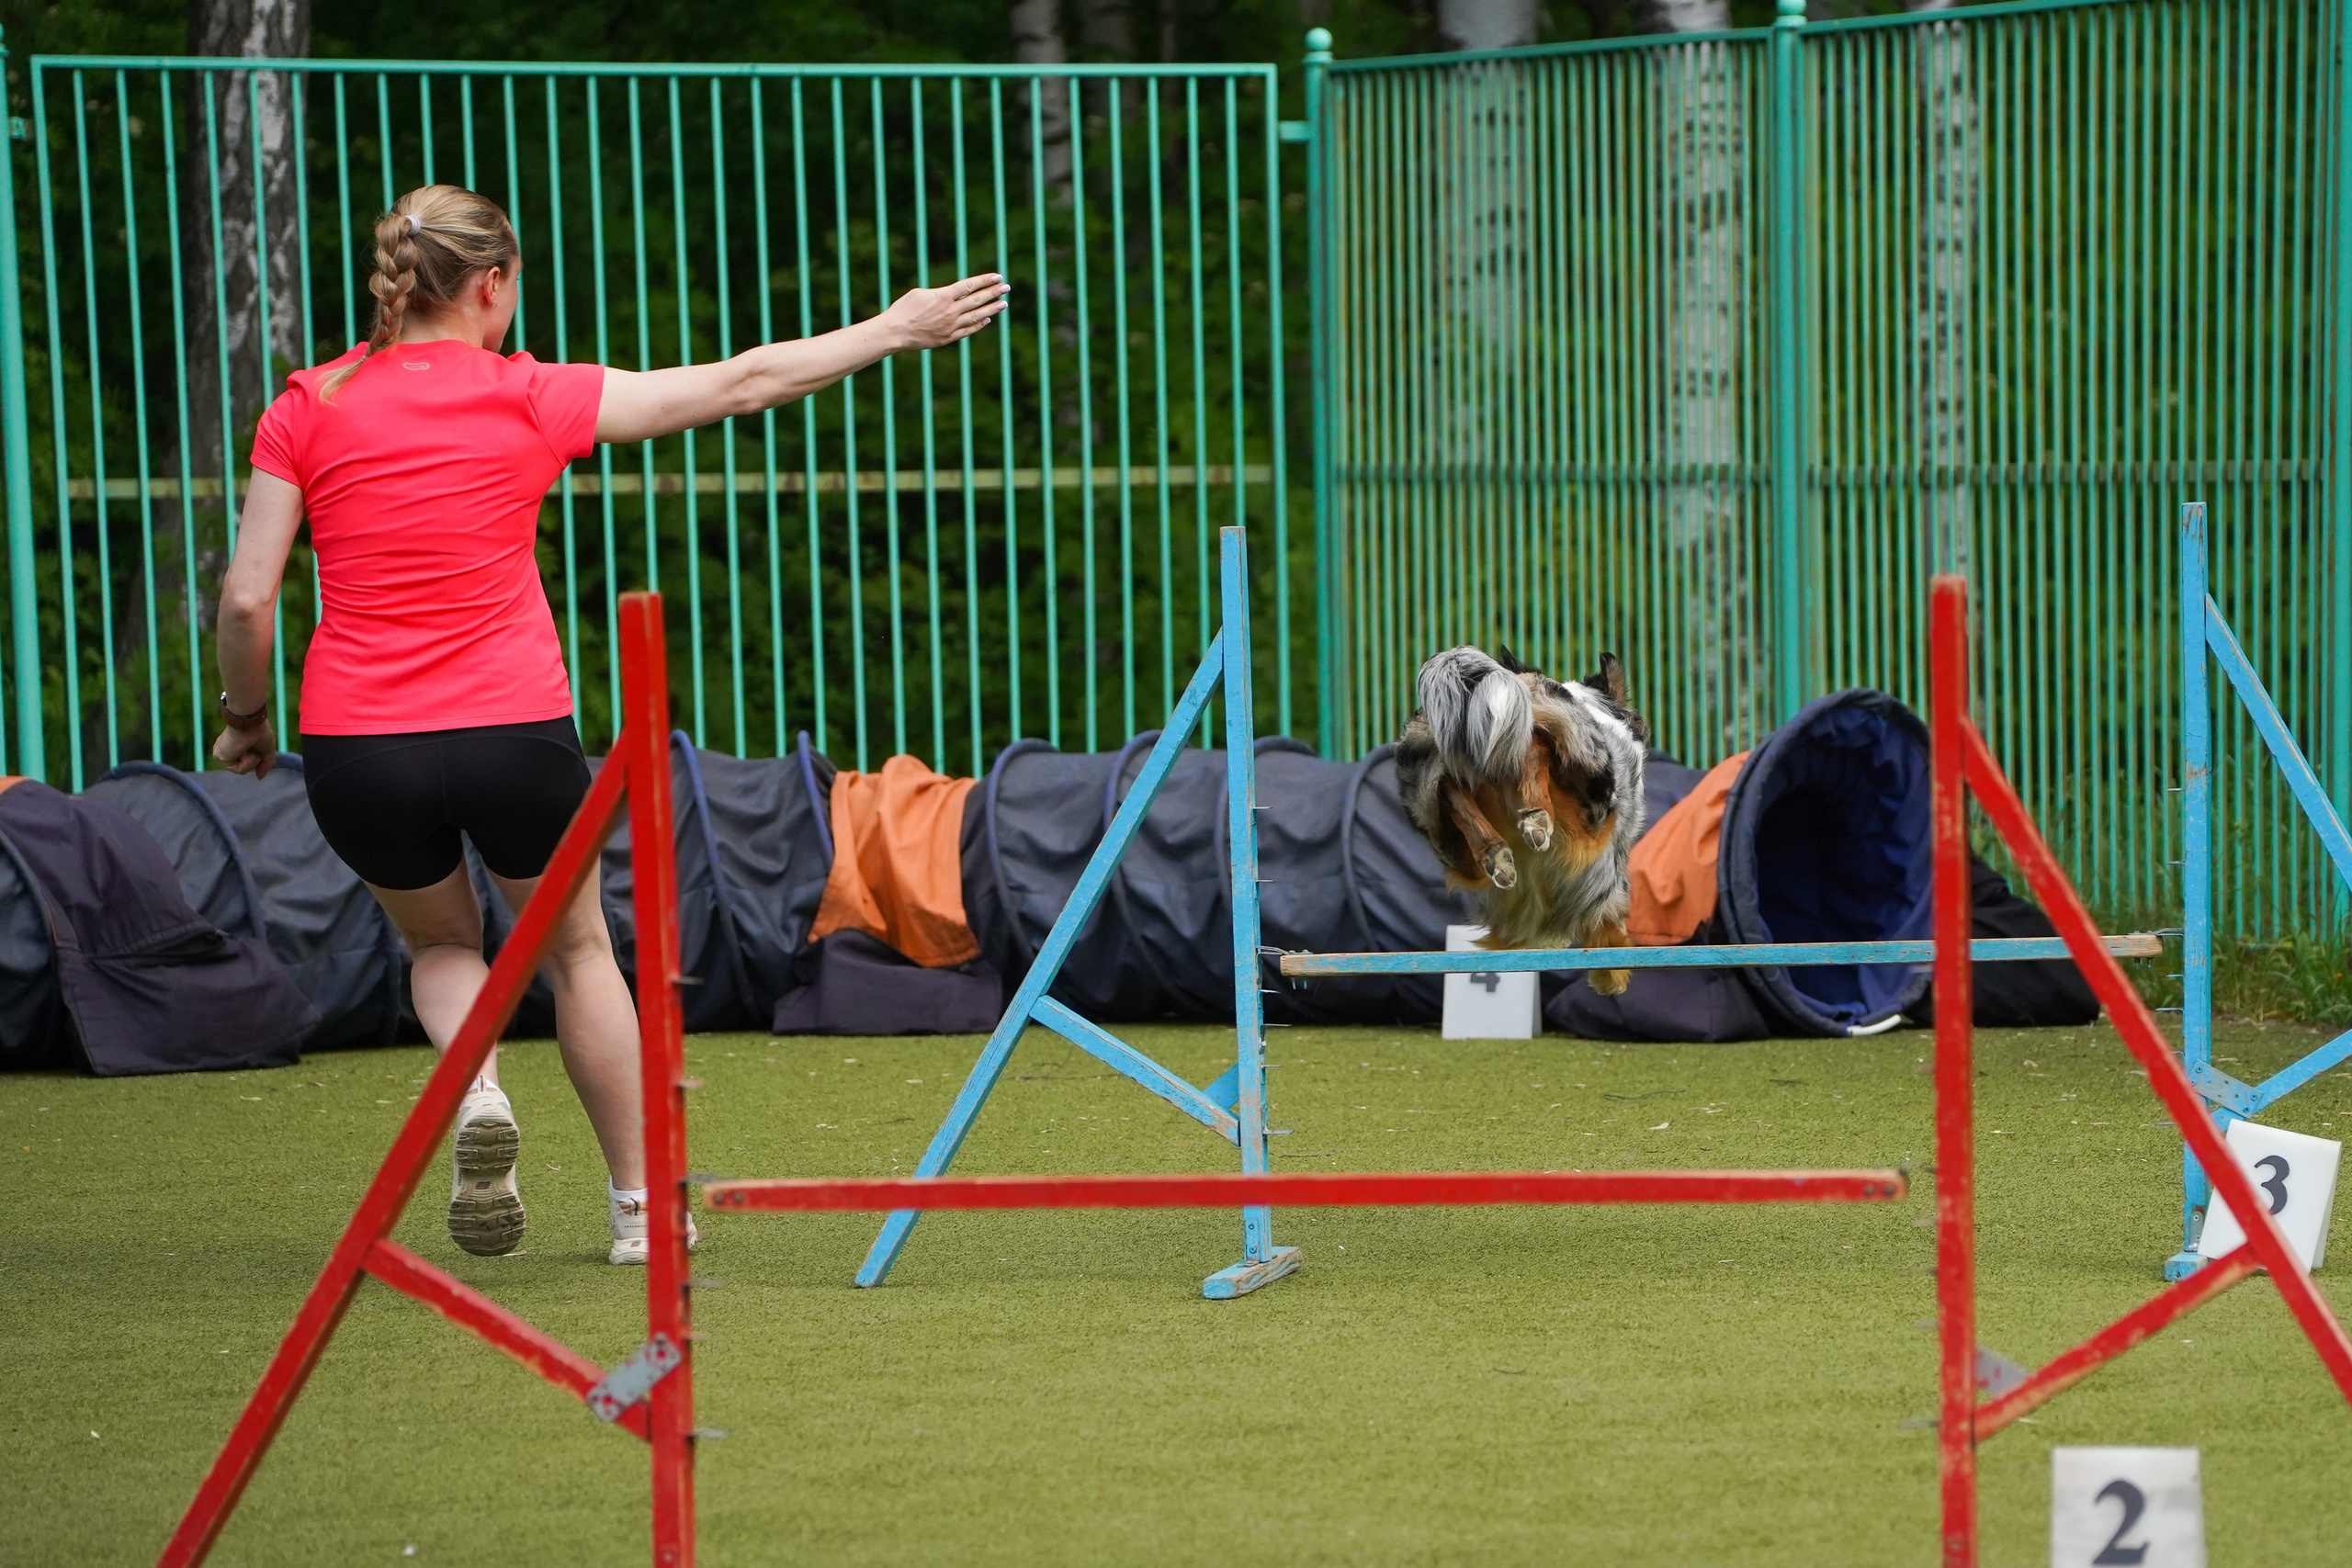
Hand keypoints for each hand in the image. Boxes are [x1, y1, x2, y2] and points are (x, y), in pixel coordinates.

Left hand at [213, 721, 277, 778]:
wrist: (250, 723)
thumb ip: (264, 765)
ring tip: (248, 747)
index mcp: (234, 746)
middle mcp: (226, 750)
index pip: (246, 761)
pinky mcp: (220, 757)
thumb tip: (259, 777)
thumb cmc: (259, 731)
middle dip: (254, 759)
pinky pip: (239, 770)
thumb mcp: (266, 750)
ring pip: (242, 769)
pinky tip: (244, 750)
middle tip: (253, 746)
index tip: (256, 745)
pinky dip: (247, 761)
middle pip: (245, 766)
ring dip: (251, 760)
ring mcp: (222, 754)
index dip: (256, 757)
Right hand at [882, 273, 1010, 350]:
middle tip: (1006, 288)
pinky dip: (978, 324)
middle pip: (977, 300)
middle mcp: (950, 311)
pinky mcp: (948, 338)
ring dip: (991, 309)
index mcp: (943, 296)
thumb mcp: (920, 293)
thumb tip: (952, 296)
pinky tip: (987, 319)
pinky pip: (968, 330)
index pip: (969, 286)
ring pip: (976, 316)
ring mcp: (951, 326)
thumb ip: (940, 294)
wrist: (896, 331)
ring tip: (1003, 304)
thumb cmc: (904, 309)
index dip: (984, 281)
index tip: (997, 276)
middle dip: (993, 293)